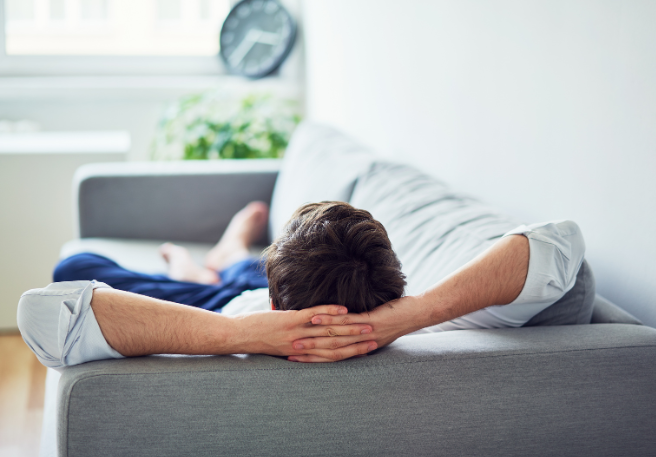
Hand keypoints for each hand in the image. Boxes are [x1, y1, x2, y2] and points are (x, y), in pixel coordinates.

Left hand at [234, 305, 376, 361]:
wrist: (237, 337)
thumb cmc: (256, 339)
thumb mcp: (279, 344)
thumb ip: (295, 341)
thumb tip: (305, 337)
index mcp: (301, 353)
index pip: (331, 355)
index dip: (351, 352)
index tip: (368, 349)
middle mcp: (302, 346)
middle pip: (335, 345)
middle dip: (357, 342)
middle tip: (376, 338)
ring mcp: (296, 333)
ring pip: (328, 332)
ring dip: (350, 327)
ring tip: (368, 325)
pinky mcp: (289, 321)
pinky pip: (313, 316)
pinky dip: (329, 312)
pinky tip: (344, 309)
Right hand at [288, 295, 424, 362]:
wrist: (415, 315)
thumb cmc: (394, 319)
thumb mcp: (373, 328)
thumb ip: (356, 332)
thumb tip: (341, 332)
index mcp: (359, 349)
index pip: (331, 357)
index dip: (312, 358)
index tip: (293, 359)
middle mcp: (360, 345)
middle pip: (330, 351)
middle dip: (308, 352)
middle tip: (288, 352)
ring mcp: (364, 333)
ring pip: (335, 337)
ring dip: (314, 337)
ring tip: (294, 337)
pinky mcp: (370, 321)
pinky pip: (346, 321)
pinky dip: (328, 318)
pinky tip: (313, 317)